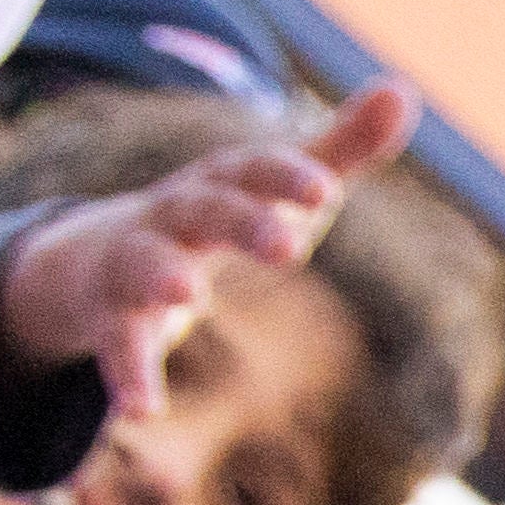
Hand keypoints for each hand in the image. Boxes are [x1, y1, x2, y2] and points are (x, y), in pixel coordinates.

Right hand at [0, 83, 415, 420]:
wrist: (101, 256)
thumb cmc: (219, 220)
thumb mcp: (278, 189)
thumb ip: (340, 150)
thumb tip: (402, 91)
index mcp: (219, 183)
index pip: (250, 168)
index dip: (285, 177)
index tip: (326, 191)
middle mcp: (170, 215)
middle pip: (202, 208)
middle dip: (241, 221)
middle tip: (291, 246)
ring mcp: (134, 265)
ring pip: (141, 266)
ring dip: (162, 277)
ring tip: (188, 297)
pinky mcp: (111, 320)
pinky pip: (117, 347)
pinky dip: (129, 377)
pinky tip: (141, 412)